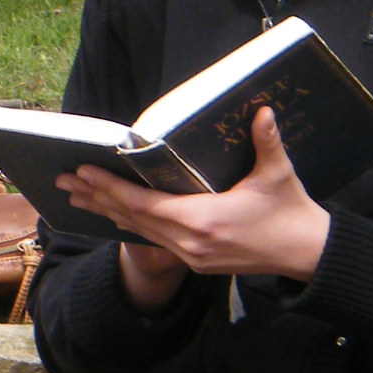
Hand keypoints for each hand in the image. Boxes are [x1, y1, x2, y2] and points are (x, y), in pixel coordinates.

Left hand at [58, 109, 331, 286]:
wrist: (307, 254)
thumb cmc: (291, 212)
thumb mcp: (278, 174)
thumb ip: (266, 141)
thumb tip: (261, 110)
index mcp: (202, 221)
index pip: (143, 204)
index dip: (111, 188)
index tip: (83, 171)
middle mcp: (189, 242)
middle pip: (132, 218)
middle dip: (97, 198)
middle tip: (64, 180)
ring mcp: (191, 256)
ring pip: (139, 231)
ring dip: (108, 212)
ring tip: (78, 196)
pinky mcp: (196, 262)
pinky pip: (154, 240)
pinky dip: (131, 224)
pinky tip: (114, 214)